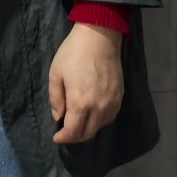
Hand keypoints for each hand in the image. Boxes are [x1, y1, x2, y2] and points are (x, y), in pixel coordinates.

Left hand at [48, 22, 123, 143]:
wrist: (99, 38)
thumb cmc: (73, 54)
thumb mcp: (56, 74)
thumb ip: (55, 98)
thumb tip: (58, 117)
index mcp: (80, 103)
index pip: (73, 131)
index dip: (63, 138)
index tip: (56, 138)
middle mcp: (99, 108)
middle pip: (88, 133)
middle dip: (75, 137)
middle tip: (64, 134)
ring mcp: (112, 104)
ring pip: (100, 127)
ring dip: (87, 130)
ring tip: (76, 124)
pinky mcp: (120, 98)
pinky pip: (109, 118)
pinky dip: (99, 122)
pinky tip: (91, 115)